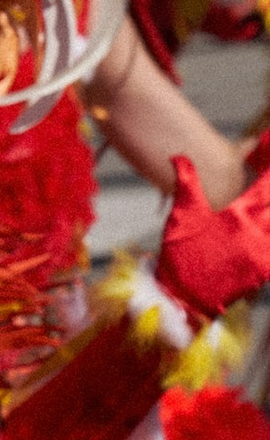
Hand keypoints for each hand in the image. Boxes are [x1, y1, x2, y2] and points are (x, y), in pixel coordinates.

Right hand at [157, 155, 269, 319]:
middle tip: (267, 177)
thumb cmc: (183, 253)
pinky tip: (266, 232)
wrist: (186, 296)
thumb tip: (179, 156)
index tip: (269, 144)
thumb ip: (187, 182)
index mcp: (241, 213)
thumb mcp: (184, 214)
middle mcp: (258, 231)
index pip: (267, 184)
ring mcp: (264, 251)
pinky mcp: (264, 269)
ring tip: (265, 207)